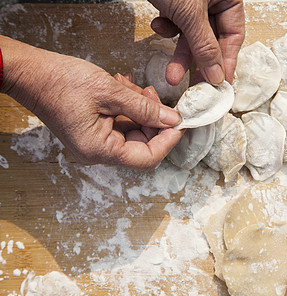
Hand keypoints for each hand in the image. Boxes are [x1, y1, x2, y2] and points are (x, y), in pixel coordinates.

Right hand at [2, 36, 183, 169]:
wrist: (31, 73)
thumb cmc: (61, 82)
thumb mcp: (110, 92)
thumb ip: (145, 108)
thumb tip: (172, 119)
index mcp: (100, 150)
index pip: (148, 157)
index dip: (168, 140)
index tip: (180, 121)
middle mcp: (98, 151)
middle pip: (143, 144)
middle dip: (154, 118)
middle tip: (153, 94)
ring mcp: (96, 141)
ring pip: (134, 130)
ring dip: (140, 108)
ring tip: (131, 86)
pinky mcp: (95, 130)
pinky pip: (121, 123)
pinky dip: (128, 106)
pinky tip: (123, 87)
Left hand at [149, 0, 244, 84]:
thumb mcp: (190, 14)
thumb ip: (204, 45)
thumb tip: (216, 74)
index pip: (234, 35)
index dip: (227, 62)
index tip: (219, 85)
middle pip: (212, 39)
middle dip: (199, 62)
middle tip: (195, 87)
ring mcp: (195, 1)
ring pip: (191, 35)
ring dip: (179, 54)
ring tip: (171, 74)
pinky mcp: (176, 2)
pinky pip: (176, 23)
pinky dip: (167, 29)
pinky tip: (158, 25)